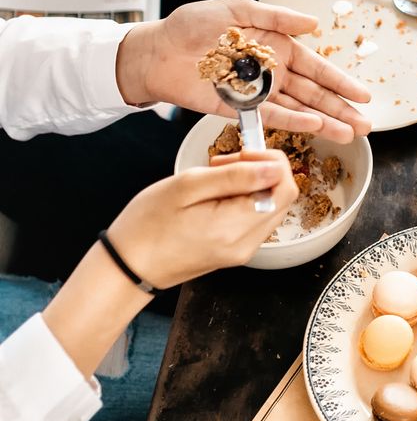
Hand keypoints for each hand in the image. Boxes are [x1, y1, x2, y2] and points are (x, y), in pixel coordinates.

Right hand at [106, 150, 298, 287]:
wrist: (127, 267)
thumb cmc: (146, 226)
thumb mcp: (187, 187)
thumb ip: (235, 176)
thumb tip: (274, 167)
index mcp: (236, 228)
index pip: (285, 188)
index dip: (271, 162)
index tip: (242, 153)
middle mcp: (247, 245)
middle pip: (281, 196)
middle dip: (260, 170)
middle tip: (222, 164)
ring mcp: (243, 251)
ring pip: (269, 205)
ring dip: (250, 184)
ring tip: (213, 180)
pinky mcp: (236, 251)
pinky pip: (254, 218)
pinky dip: (242, 200)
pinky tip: (214, 196)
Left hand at [116, 0, 370, 141]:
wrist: (155, 50)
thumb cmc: (191, 25)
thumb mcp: (237, 9)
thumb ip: (276, 17)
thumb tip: (313, 23)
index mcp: (277, 47)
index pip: (317, 68)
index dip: (341, 82)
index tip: (364, 96)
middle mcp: (272, 73)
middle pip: (314, 94)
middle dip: (341, 109)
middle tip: (366, 125)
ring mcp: (257, 93)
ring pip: (299, 110)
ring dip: (325, 122)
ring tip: (350, 134)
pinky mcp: (238, 109)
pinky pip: (270, 117)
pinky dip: (292, 122)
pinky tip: (315, 127)